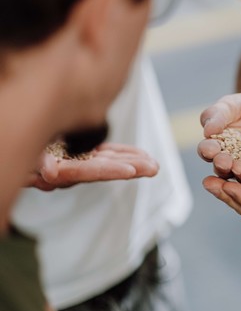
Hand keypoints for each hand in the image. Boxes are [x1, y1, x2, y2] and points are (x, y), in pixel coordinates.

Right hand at [27, 143, 158, 190]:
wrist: (16, 138)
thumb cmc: (17, 143)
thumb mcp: (28, 154)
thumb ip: (39, 163)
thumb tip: (50, 173)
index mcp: (54, 170)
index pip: (87, 171)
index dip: (109, 171)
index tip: (131, 171)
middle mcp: (67, 170)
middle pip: (103, 170)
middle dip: (130, 168)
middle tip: (154, 168)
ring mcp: (74, 162)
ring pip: (108, 162)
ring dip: (132, 161)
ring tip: (154, 164)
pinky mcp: (78, 155)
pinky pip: (103, 154)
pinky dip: (123, 153)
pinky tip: (141, 155)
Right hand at [197, 92, 240, 187]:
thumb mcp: (234, 105)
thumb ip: (218, 114)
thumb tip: (207, 129)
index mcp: (219, 148)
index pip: (209, 151)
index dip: (208, 150)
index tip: (210, 148)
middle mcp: (234, 164)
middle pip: (225, 169)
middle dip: (223, 165)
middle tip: (224, 162)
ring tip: (240, 169)